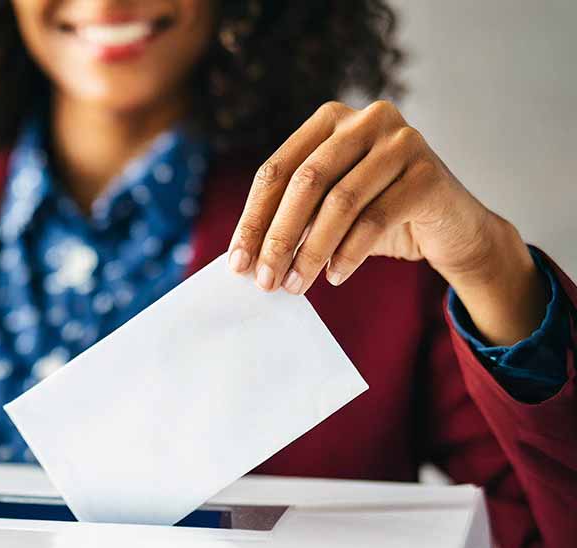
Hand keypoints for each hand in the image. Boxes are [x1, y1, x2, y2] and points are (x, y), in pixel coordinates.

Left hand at [228, 100, 547, 345]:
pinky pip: (375, 219)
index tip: (237, 263)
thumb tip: (242, 258)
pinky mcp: (428, 173)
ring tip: (295, 285)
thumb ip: (291, 218)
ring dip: (310, 252)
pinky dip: (348, 253)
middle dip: (277, 237)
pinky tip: (333, 276)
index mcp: (330, 120)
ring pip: (340, 202)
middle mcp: (366, 120)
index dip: (252, 219)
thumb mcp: (327, 211)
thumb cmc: (378, 217)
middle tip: (264, 281)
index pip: (276, 170)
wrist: (452, 230)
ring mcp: (401, 141)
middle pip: (305, 183)